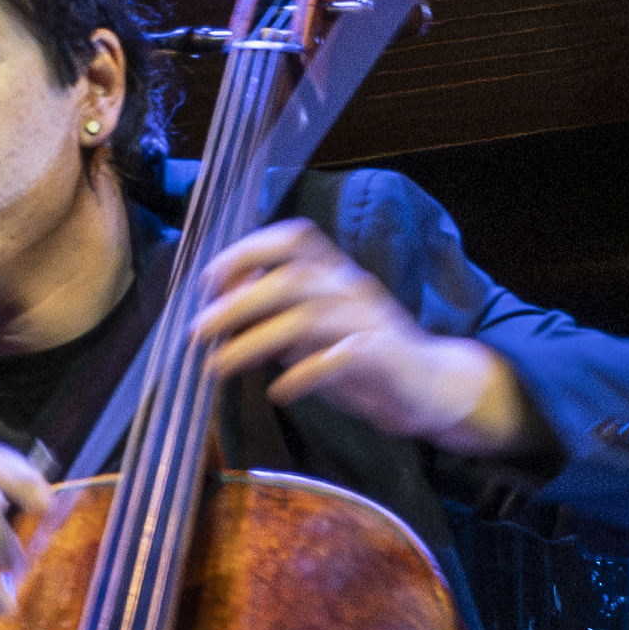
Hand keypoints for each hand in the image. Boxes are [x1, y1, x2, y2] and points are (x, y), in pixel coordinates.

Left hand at [192, 221, 540, 461]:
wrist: (430, 384)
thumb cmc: (363, 355)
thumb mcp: (312, 328)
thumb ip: (275, 313)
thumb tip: (222, 303)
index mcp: (335, 272)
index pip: (293, 238)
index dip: (246, 251)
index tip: (210, 280)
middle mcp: (351, 288)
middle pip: (289, 281)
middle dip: (236, 305)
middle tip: (198, 331)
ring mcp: (369, 321)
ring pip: (305, 320)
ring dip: (253, 343)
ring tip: (218, 366)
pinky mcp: (382, 357)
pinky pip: (336, 360)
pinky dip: (300, 376)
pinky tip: (278, 392)